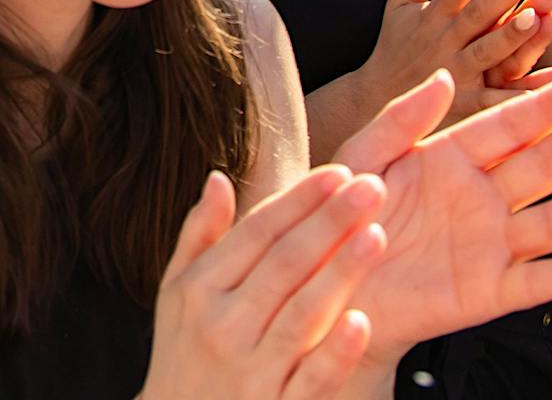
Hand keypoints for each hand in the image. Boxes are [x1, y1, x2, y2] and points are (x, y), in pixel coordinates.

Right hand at [139, 165, 385, 399]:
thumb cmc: (182, 356)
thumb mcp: (174, 293)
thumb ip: (198, 234)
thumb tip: (219, 177)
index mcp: (199, 290)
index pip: (256, 232)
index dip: (299, 200)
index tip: (337, 173)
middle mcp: (222, 326)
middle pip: (286, 263)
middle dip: (331, 221)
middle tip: (372, 186)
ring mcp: (250, 372)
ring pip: (303, 313)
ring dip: (342, 271)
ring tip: (377, 234)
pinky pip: (312, 379)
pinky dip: (337, 351)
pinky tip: (363, 321)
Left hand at [337, 72, 551, 359]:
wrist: (329, 276)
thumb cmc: (344, 211)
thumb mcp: (364, 154)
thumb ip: (402, 118)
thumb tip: (443, 77)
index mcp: (449, 159)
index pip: (506, 127)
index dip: (543, 107)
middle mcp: (478, 199)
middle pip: (540, 166)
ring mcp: (488, 245)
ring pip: (551, 222)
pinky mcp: (487, 291)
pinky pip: (537, 283)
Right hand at [361, 0, 551, 121]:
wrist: (376, 100)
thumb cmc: (395, 46)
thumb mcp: (402, 1)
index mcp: (432, 14)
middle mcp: (444, 40)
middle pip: (477, 12)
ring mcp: (454, 73)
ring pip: (487, 52)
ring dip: (511, 34)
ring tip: (539, 15)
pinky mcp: (465, 105)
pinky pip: (497, 100)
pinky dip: (524, 94)